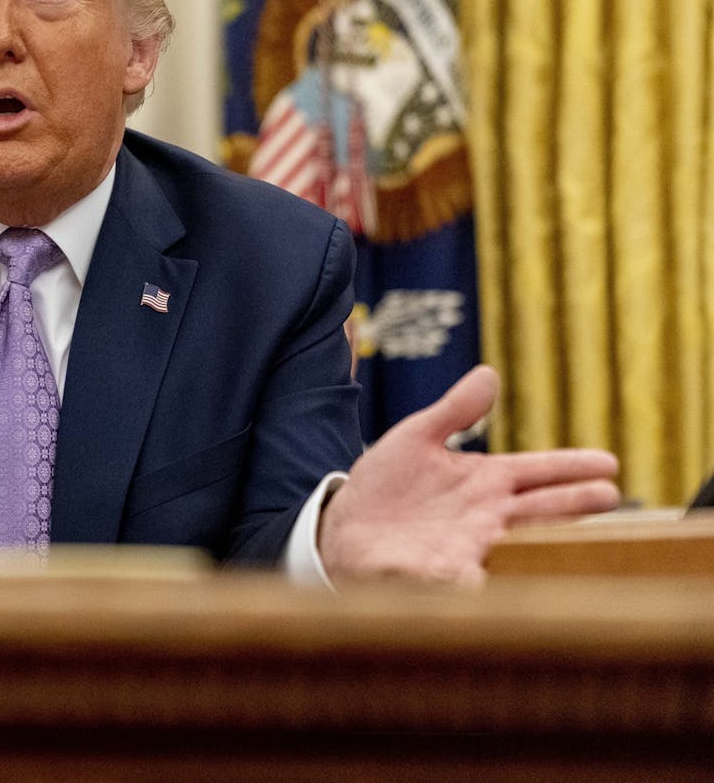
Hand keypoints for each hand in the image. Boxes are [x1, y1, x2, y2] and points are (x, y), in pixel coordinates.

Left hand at [317, 365, 619, 587]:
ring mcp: (467, 547)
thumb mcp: (417, 438)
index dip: (570, 467)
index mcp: (484, 482)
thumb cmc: (386, 486)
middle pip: (539, 509)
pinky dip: (479, 581)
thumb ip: (454, 411)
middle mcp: (485, 516)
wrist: (344, 528)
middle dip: (572, 503)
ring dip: (543, 542)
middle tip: (610, 495)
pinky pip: (466, 581)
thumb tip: (488, 373)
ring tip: (574, 537)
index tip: (608, 463)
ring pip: (517, 546)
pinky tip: (488, 577)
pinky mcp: (438, 574)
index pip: (536, 472)